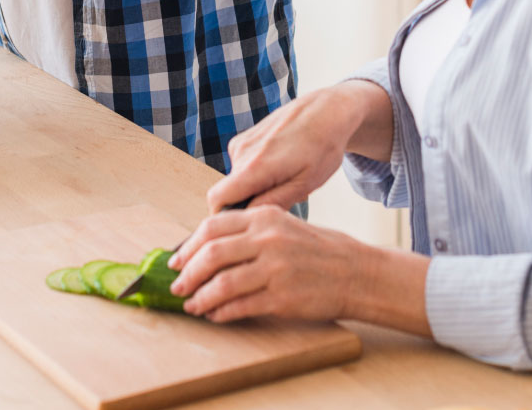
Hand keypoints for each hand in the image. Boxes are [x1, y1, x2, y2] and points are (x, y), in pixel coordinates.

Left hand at [167, 205, 365, 322]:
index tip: (177, 260)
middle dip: (188, 273)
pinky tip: (215, 315)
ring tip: (192, 305)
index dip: (188, 245)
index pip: (212, 226)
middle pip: (211, 254)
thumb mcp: (283, 225)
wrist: (354, 272)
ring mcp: (275, 269)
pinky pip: (240, 306)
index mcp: (265, 217)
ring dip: (201, 297)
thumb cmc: (318, 249)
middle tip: (177, 285)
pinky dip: (221, 313)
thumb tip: (208, 247)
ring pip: (221, 284)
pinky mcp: (282, 298)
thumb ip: (249, 230)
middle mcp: (268, 239)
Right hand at [206, 83, 383, 213]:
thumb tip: (248, 219)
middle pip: (229, 192)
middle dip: (249, 203)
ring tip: (287, 180)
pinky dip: (257, 172)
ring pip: (238, 180)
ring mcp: (241, 142)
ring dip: (256, 187)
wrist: (326, 111)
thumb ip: (274, 203)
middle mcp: (241, 152)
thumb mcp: (305, 183)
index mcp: (255, 166)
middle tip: (282, 200)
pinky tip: (282, 166)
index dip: (226, 217)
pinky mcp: (245, 137)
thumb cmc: (322, 147)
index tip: (248, 225)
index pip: (217, 199)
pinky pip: (243, 166)